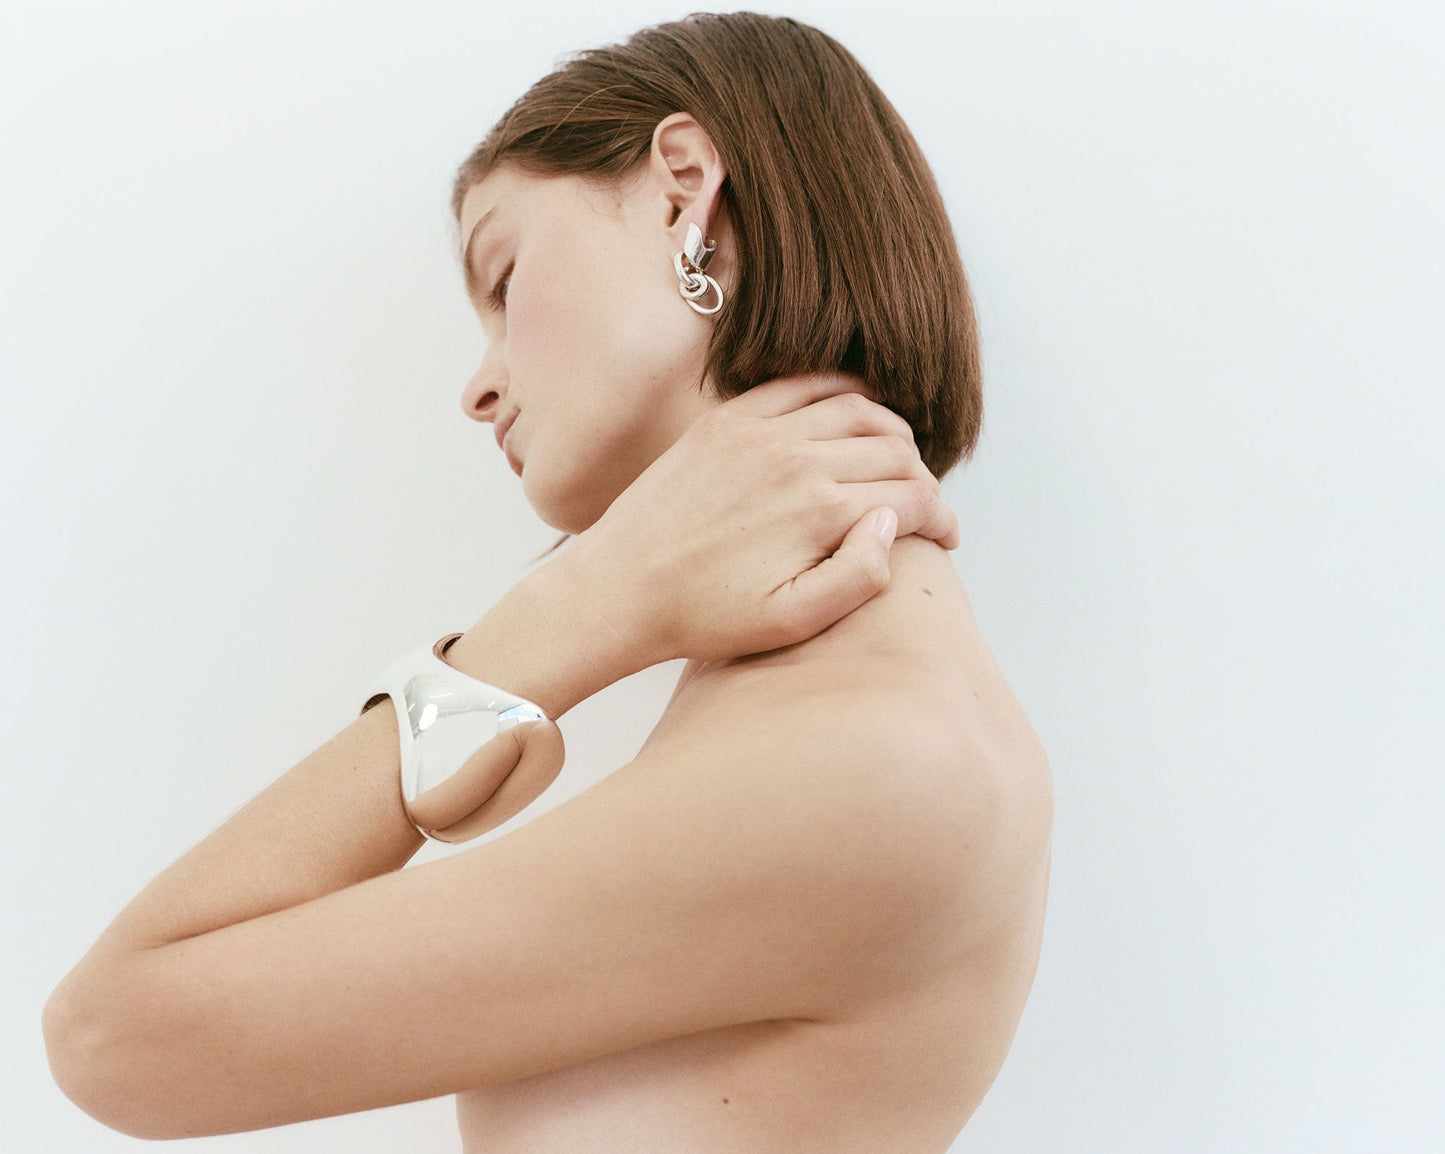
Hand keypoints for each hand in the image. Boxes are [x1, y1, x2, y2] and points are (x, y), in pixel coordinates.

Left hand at [561, 372, 958, 667]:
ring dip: (891, 430)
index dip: (942, 519)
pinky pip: (802, 384)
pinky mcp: (728, 420)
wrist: (621, 588)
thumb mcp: (791, 619)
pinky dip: (841, 390)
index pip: (913, 497)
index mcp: (819, 511)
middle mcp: (796, 459)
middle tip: (922, 505)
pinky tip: (854, 410)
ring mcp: (760, 432)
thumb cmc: (706, 616)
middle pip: (894, 448)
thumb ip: (859, 576)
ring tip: (898, 460)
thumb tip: (894, 521)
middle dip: (922, 478)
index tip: (945, 538)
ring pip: (858, 407)